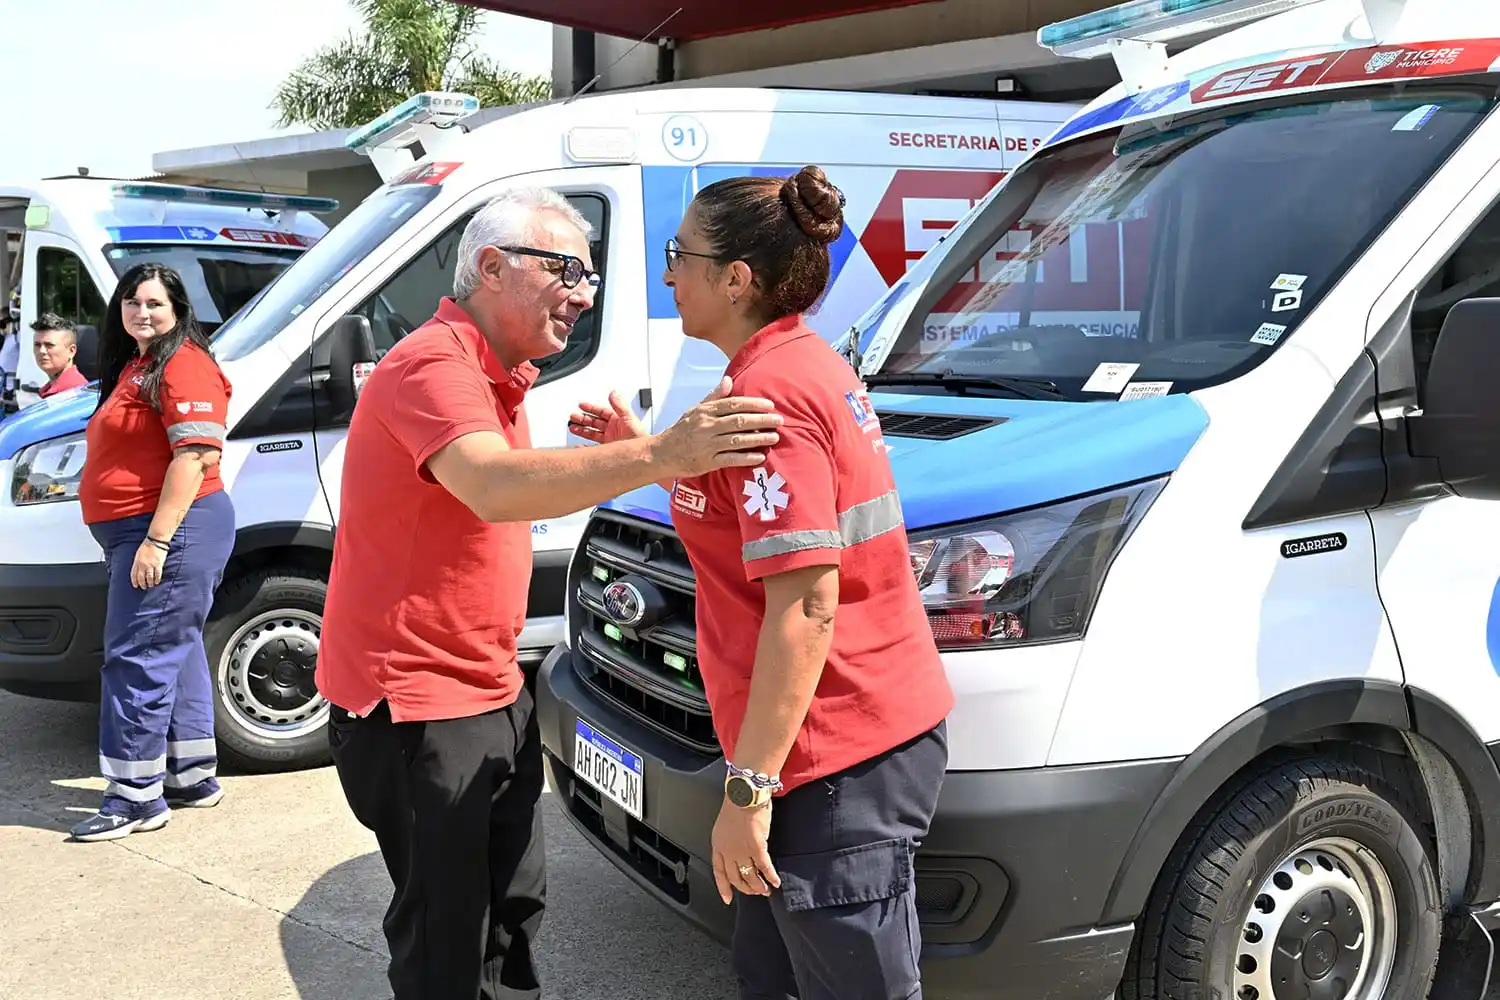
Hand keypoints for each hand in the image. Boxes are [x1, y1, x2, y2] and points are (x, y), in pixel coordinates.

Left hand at [131, 540, 165, 589]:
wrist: (155, 541)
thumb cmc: (147, 546)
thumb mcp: (138, 554)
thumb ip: (138, 562)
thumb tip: (138, 569)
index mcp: (137, 562)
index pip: (134, 574)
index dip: (135, 581)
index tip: (136, 585)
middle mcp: (142, 565)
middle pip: (141, 577)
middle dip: (142, 584)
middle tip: (144, 587)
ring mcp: (150, 565)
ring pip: (149, 578)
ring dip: (150, 583)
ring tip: (151, 585)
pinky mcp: (158, 564)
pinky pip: (157, 574)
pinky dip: (157, 579)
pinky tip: (157, 582)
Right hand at [569, 390, 646, 443]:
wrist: (643, 457)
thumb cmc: (640, 439)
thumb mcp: (630, 419)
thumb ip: (621, 406)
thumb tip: (613, 393)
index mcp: (619, 420)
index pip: (602, 412)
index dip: (591, 408)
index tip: (582, 405)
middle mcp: (614, 429)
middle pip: (595, 421)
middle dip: (583, 418)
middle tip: (573, 416)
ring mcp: (610, 440)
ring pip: (592, 432)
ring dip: (582, 429)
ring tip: (572, 427)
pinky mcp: (608, 449)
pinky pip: (594, 446)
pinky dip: (585, 444)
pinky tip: (579, 443)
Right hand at [650, 377, 781, 478]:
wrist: (661, 453)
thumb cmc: (681, 430)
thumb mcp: (695, 410)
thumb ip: (714, 396)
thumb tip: (729, 380)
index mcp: (706, 411)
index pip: (733, 404)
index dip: (753, 404)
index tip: (770, 405)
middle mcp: (707, 426)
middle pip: (738, 421)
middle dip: (761, 420)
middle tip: (779, 420)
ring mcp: (707, 445)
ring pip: (736, 439)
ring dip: (758, 438)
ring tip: (774, 437)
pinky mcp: (707, 462)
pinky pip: (730, 459)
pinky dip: (745, 458)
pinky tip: (760, 456)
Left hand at [711, 797, 779, 903]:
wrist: (744, 794)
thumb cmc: (737, 804)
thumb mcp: (726, 825)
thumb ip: (729, 841)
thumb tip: (737, 852)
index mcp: (718, 845)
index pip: (719, 872)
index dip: (723, 887)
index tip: (727, 898)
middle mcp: (728, 851)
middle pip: (736, 877)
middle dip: (746, 888)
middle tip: (755, 892)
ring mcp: (742, 850)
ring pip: (750, 876)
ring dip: (759, 886)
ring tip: (766, 890)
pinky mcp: (757, 847)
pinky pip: (764, 867)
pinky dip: (770, 877)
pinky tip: (775, 882)